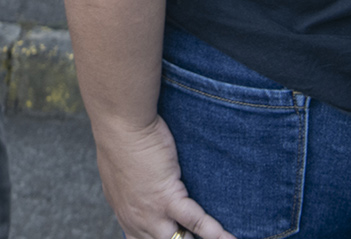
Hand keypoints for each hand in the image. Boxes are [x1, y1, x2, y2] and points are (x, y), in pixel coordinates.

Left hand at [93, 116, 235, 238]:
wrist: (121, 124)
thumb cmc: (120, 140)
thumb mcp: (120, 176)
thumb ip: (131, 192)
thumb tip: (140, 190)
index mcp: (126, 216)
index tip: (175, 237)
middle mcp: (138, 222)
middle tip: (194, 238)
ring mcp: (153, 214)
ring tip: (224, 238)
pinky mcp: (168, 198)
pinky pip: (196, 222)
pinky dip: (216, 232)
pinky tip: (231, 237)